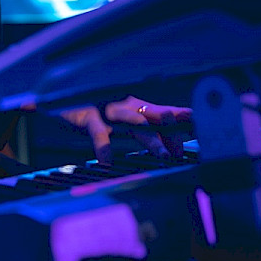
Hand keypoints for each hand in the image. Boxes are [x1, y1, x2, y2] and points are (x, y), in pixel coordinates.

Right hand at [53, 95, 190, 163]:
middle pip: (155, 116)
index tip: (202, 132)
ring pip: (133, 124)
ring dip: (151, 141)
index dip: (183, 122)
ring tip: (164, 157)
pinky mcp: (87, 115)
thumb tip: (171, 150)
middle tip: (188, 149)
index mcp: (136, 105)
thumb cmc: (95, 111)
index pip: (164, 113)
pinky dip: (104, 147)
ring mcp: (107, 109)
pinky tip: (107, 162)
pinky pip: (98, 132)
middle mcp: (125, 105)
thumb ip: (145, 131)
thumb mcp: (122, 118)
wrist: (58, 98)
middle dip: (174, 131)